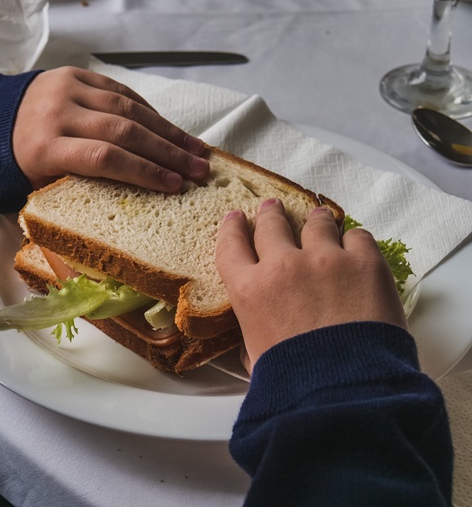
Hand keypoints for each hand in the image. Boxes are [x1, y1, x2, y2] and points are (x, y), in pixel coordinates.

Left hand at [12, 67, 208, 190]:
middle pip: (124, 131)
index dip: (144, 172)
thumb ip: (81, 186)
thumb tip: (136, 198)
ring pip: (128, 107)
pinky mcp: (76, 73)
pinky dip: (149, 112)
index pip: (104, 158)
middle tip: (199, 170)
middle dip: (167, 152)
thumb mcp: (40, 183)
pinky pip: (121, 91)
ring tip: (195, 150)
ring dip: (167, 131)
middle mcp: (58, 112)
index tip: (175, 186)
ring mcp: (68, 87)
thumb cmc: (19, 164)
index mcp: (44, 146)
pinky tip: (170, 130)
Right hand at [215, 198, 405, 373]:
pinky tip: (354, 247)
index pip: (231, 246)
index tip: (236, 217)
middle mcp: (282, 266)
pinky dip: (354, 241)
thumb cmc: (295, 382)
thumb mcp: (255, 358)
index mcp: (249, 290)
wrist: (345, 389)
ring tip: (319, 217)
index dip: (233, 228)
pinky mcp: (365, 262)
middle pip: (272, 225)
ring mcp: (325, 259)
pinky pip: (357, 235)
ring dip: (315, 220)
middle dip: (271, 213)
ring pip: (316, 222)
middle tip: (273, 207)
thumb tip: (255, 337)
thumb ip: (251, 337)